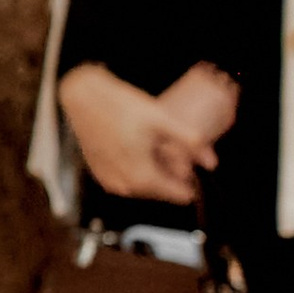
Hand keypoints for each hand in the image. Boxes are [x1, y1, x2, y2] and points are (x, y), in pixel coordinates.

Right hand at [58, 59, 233, 208]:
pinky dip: (136, 168)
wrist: (83, 97)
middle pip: (160, 191)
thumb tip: (210, 162)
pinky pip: (126, 179)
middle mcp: (124, 186)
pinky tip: (138, 147)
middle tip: (172, 148)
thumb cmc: (119, 106)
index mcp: (142, 178)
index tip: (193, 164)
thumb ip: (189, 141)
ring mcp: (109, 181)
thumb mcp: (161, 119)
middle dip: (171, 174)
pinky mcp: (100, 172)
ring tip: (155, 145)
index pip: (178, 195)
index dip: (191, 180)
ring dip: (154, 171)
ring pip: (143, 185)